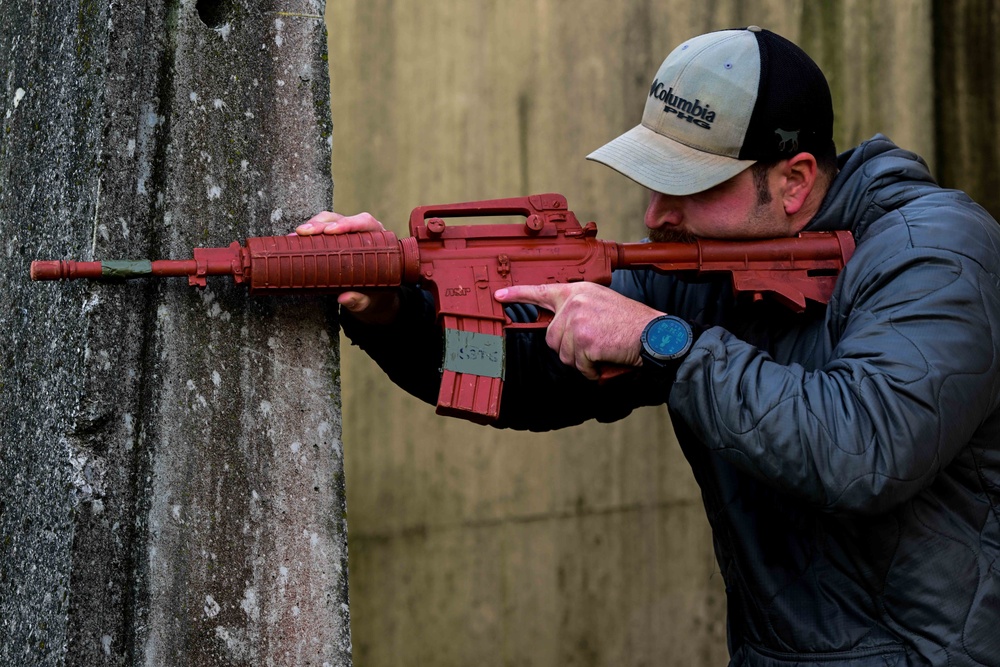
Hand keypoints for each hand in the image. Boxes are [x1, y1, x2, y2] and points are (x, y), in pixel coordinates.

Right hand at [295, 211, 399, 323]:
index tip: (330, 231)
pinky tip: (293, 238)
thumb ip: (360, 300)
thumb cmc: (374, 294)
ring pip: (328, 220)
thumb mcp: (369, 299)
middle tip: (303, 232)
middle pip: (341, 219)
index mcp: (377, 240)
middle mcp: (362, 231)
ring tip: (295, 235)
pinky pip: (320, 229)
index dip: (347, 223)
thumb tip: (344, 298)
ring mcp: (346, 233)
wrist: (371, 296)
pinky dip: (307, 234)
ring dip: (311, 226)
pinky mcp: (334, 238)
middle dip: (321, 224)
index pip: (364, 222)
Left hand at [494, 282, 663, 379]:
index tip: (499, 296)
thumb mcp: (601, 302)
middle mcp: (574, 303)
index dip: (518, 295)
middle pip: (551, 337)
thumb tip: (558, 327)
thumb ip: (578, 309)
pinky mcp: (584, 341)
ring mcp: (577, 321)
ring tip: (602, 350)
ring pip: (563, 354)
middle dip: (569, 348)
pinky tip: (605, 359)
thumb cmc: (632, 322)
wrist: (653, 333)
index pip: (541, 291)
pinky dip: (591, 370)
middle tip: (593, 345)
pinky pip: (578, 365)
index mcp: (578, 291)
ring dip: (581, 360)